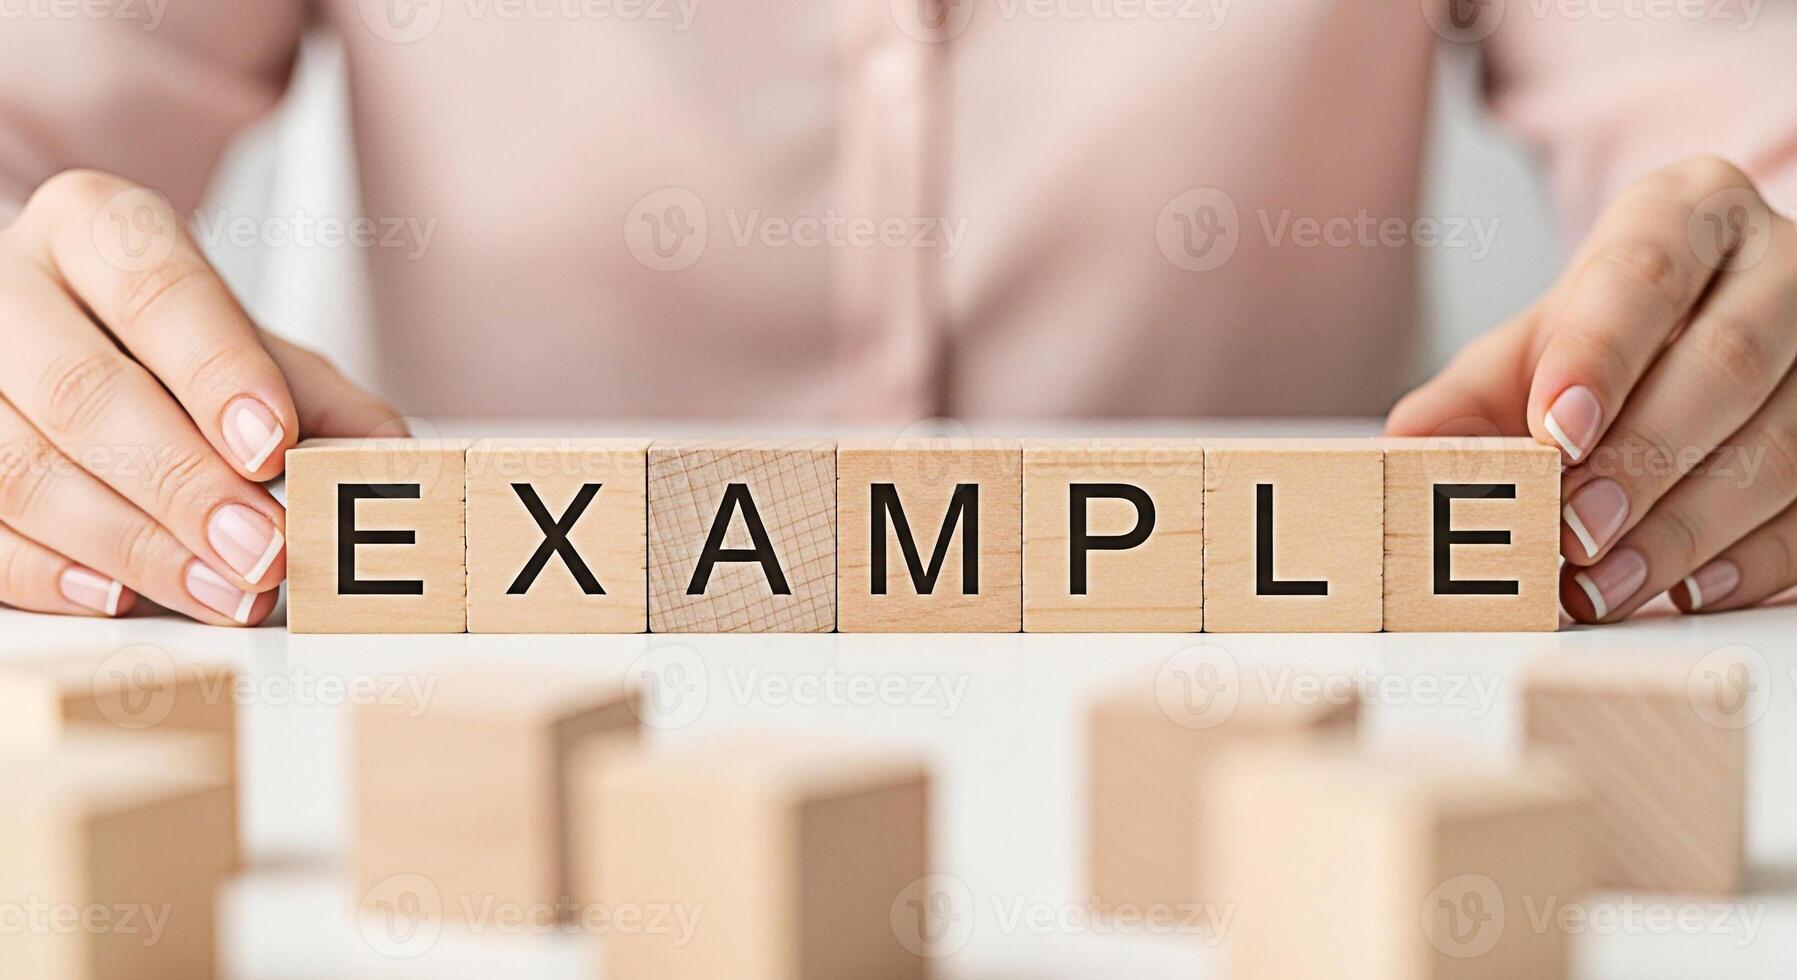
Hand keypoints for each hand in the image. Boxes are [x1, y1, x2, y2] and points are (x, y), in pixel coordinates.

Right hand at [0, 170, 401, 624]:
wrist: (64, 332)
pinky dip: (47, 570)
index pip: (157, 290)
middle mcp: (8, 284)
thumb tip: (397, 466)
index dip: (216, 373)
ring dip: (129, 544)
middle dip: (182, 485)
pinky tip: (119, 593)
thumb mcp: (259, 353)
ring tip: (220, 591)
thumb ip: (329, 404)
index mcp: (94, 228)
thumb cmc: (171, 348)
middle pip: (82, 390)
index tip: (274, 445)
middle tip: (262, 551)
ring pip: (17, 465)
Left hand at [1388, 156, 1796, 622]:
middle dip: (1645, 460)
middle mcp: (1780, 264)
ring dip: (1688, 529)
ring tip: (1605, 584)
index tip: (1553, 432)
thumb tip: (1405, 449)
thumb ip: (1462, 402)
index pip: (1643, 272)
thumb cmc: (1604, 345)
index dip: (1599, 356)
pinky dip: (1751, 560)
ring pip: (1787, 443)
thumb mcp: (1526, 354)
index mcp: (1686, 213)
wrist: (1697, 336)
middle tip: (1571, 531)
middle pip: (1727, 362)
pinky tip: (1686, 588)